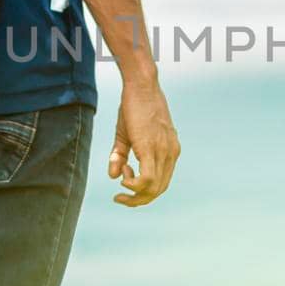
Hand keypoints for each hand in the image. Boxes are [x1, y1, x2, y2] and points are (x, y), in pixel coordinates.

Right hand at [108, 79, 179, 206]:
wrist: (141, 86)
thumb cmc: (133, 107)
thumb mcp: (126, 135)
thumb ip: (120, 156)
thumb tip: (113, 176)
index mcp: (170, 151)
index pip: (162, 183)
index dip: (144, 192)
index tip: (126, 184)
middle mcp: (171, 153)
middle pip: (159, 190)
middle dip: (139, 199)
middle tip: (120, 198)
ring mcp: (163, 151)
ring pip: (154, 188)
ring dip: (135, 194)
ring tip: (122, 184)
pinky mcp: (151, 148)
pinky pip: (147, 179)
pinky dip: (134, 185)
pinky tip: (124, 180)